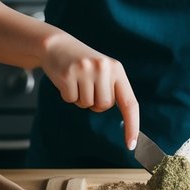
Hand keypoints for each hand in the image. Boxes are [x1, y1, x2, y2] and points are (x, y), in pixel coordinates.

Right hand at [41, 31, 139, 148]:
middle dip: (94, 102)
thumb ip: (113, 90)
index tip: (131, 145)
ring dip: (80, 98)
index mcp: (117, 69)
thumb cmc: (84, 64)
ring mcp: (85, 70)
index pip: (130, 103)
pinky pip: (71, 99)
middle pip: (104, 106)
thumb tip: (126, 122)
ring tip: (77, 80)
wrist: (57, 45)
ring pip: (87, 104)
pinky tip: (66, 80)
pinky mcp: (68, 74)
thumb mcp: (104, 71)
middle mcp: (104, 68)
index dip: (132, 125)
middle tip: (87, 85)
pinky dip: (68, 95)